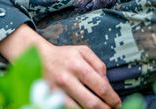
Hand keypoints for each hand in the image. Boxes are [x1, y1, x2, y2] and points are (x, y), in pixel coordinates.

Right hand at [0, 24, 121, 108]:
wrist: (37, 57)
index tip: (117, 103)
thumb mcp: (83, 51)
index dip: (112, 98)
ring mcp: (57, 91)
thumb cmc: (64, 55)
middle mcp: (67, 79)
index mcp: (78, 66)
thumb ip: (98, 65)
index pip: (101, 87)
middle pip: (92, 103)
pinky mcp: (50, 99)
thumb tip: (107, 83)